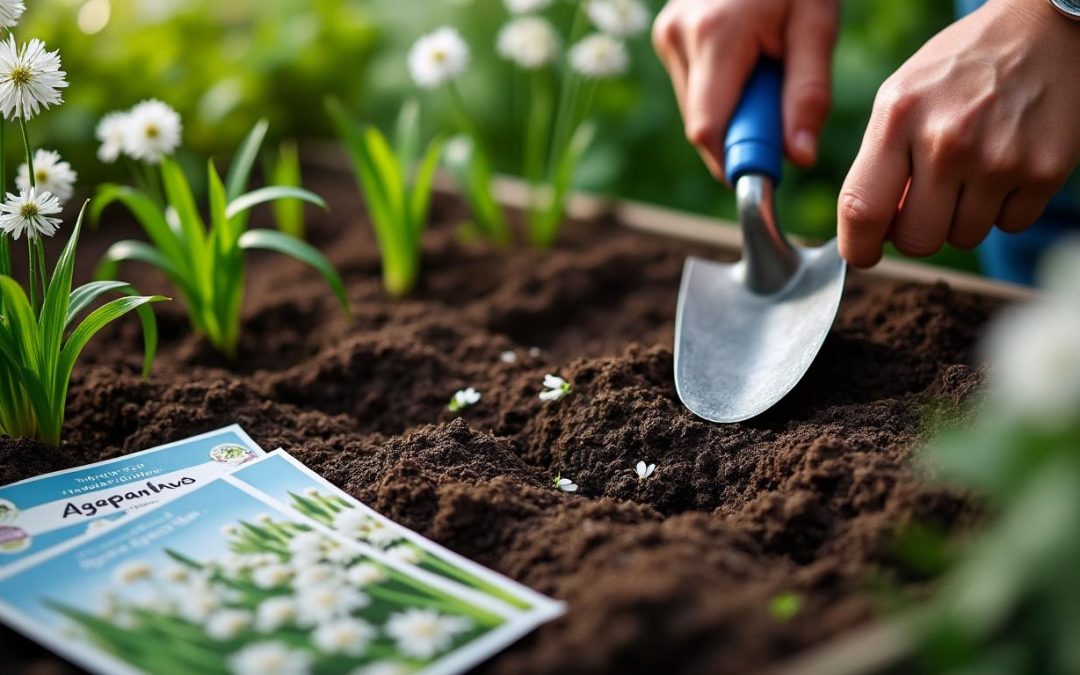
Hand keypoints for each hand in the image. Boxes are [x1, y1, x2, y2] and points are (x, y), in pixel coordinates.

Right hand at [652, 0, 838, 179]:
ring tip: (764, 71)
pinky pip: (693, 88)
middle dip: (741, 133)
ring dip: (732, 111)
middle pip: (702, 125)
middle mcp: (679, 38)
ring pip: (696, 109)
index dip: (735, 161)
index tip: (769, 172)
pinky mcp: (666, 34)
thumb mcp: (816, 25)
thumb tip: (799, 158)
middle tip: (779, 108)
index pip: (708, 131)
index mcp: (716, 37)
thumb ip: (807, 94)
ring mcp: (667, 35)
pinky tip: (745, 61)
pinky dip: (722, 91)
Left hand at [839, 0, 1079, 267]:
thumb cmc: (957, 71)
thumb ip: (880, 162)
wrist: (1041, 32)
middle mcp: (946, 139)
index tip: (865, 254)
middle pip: (917, 240)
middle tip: (928, 202)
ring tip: (972, 169)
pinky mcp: (1044, 170)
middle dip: (917, 231)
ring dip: (963, 217)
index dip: (859, 247)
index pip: (861, 209)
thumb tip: (873, 231)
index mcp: (898, 117)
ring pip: (963, 237)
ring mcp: (999, 158)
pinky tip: (1006, 166)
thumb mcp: (900, 99)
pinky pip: (1009, 225)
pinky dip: (1005, 208)